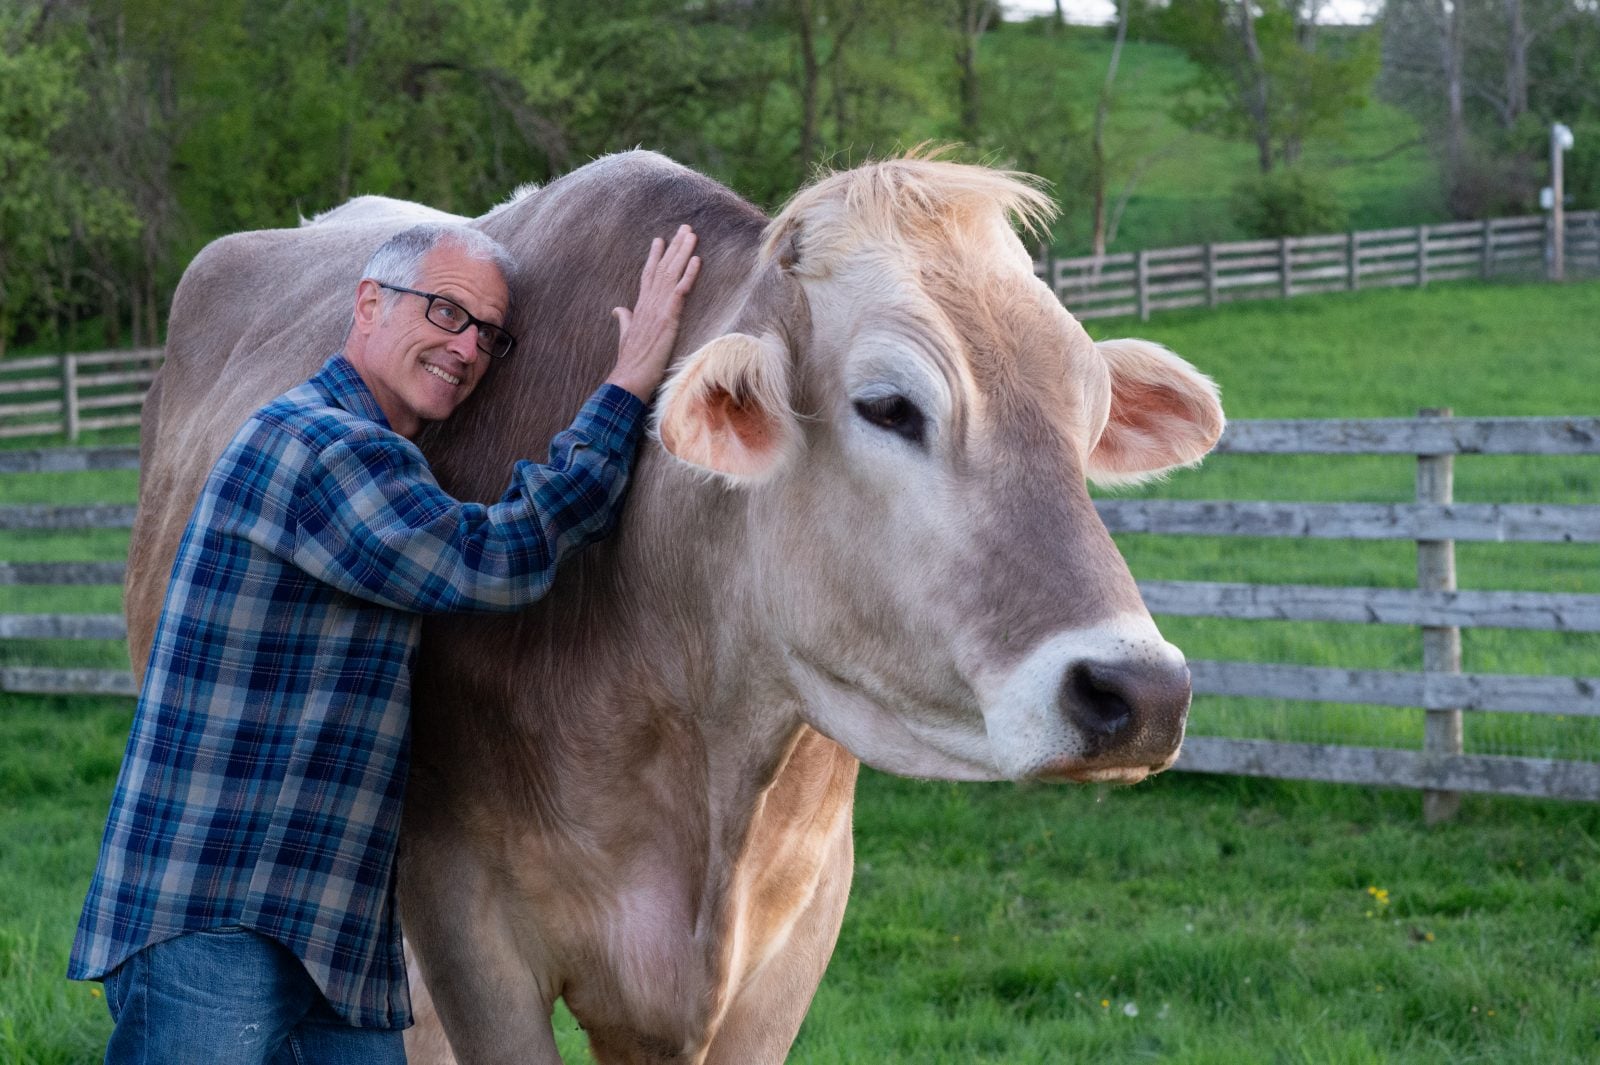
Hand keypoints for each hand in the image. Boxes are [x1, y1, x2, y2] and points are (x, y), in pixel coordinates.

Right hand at [607, 225, 701, 400]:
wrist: (629, 378)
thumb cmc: (629, 362)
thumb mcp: (625, 336)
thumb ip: (623, 319)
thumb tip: (617, 309)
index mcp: (640, 307)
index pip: (648, 275)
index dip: (655, 256)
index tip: (660, 240)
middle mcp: (648, 303)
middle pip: (662, 268)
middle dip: (674, 247)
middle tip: (684, 227)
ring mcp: (658, 309)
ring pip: (672, 273)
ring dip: (683, 252)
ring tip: (691, 234)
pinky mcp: (668, 318)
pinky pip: (680, 291)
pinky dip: (689, 274)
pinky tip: (697, 259)